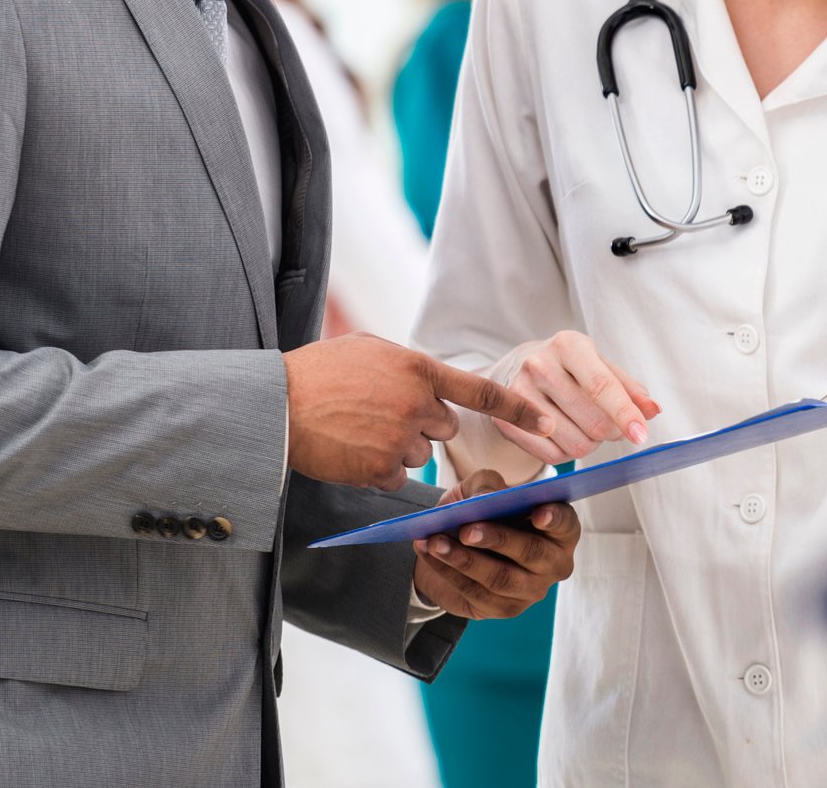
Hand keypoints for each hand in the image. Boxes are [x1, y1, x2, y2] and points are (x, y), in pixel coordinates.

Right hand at [284, 334, 551, 491]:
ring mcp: (400, 438)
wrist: (277, 404)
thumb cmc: (318, 371)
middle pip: (445, 427)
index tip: (549, 423)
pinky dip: (379, 469)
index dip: (518, 409)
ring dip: (397, 447)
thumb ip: (407, 365)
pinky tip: (352, 451)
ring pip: (420, 453)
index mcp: (418, 368)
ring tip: (358, 429)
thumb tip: (429, 382)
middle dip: (422, 424)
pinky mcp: (381, 469)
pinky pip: (397, 477)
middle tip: (381, 414)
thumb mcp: (369, 349)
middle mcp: (416, 404)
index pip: (480, 392)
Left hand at [413, 469, 579, 618]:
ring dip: (463, 559)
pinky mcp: (506, 609)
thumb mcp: (481, 489)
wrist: (457, 545)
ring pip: (500, 577)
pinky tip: (429, 553)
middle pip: (532, 553)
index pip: (566, 524)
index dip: (555, 519)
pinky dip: (448, 571)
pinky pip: (475, 593)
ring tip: (435, 540)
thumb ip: (487, 486)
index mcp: (560, 530)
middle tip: (466, 529)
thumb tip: (486, 497)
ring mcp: (532, 590)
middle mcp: (554, 563)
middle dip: (497, 539)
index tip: (538, 513)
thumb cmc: (482, 511)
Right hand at [489, 331, 660, 462]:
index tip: (641, 435)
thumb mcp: (599, 365)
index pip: (602, 386)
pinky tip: (562, 433)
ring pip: (576, 444)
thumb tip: (652, 410)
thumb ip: (629, 388)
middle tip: (609, 425)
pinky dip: (566, 453)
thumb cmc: (567, 367)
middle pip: (594, 422)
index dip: (625, 414)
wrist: (516, 369)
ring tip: (582, 425)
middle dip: (611, 432)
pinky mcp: (506, 421)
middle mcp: (540, 365)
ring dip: (590, 444)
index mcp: (568, 345)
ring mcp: (519, 393)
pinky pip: (552, 456)